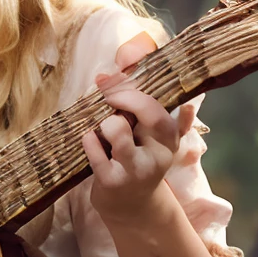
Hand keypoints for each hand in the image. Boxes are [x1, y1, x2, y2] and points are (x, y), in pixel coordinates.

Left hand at [82, 30, 180, 224]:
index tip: (112, 78)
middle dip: (123, 97)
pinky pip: (94, 149)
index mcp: (169, 136)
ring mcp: (136, 168)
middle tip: (107, 96)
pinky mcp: (113, 182)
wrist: (132, 208)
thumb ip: (143, 93)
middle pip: (148, 112)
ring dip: (104, 123)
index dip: (134, 86)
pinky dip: (87, 141)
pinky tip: (91, 143)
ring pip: (117, 129)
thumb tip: (134, 48)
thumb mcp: (148, 132)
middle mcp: (159, 152)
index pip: (161, 103)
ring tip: (104, 131)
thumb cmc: (137, 158)